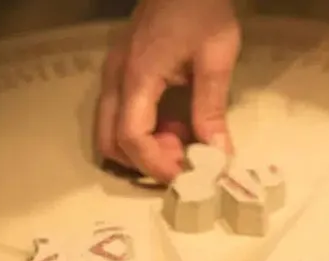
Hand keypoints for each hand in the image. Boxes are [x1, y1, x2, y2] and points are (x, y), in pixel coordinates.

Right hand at [96, 0, 239, 182]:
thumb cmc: (202, 10)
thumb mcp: (216, 59)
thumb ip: (211, 108)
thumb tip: (218, 154)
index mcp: (138, 76)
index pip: (131, 137)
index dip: (156, 164)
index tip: (186, 176)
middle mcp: (116, 78)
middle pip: (110, 141)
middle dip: (145, 162)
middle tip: (183, 162)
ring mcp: (114, 74)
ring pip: (110, 130)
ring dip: (143, 148)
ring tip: (183, 141)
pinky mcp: (121, 72)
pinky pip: (120, 114)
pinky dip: (143, 131)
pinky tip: (176, 124)